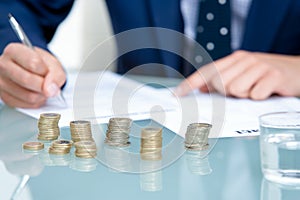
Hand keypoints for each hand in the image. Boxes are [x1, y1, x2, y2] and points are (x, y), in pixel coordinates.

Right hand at [0, 43, 65, 107]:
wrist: (33, 71)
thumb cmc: (41, 64)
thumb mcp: (53, 64)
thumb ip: (56, 75)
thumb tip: (50, 90)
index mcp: (14, 51)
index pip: (33, 63)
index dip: (46, 71)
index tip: (48, 73)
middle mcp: (3, 65)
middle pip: (27, 80)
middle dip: (44, 86)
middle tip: (49, 85)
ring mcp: (2, 82)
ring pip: (27, 96)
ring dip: (42, 96)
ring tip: (43, 89)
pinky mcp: (5, 97)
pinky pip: (25, 105)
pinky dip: (36, 102)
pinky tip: (36, 94)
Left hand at [175, 50, 299, 99]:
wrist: (298, 71)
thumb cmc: (266, 76)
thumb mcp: (244, 75)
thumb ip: (224, 80)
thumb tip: (202, 89)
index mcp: (234, 59)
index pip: (207, 71)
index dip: (190, 83)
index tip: (177, 94)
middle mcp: (244, 59)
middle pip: (219, 82)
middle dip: (227, 92)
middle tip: (243, 90)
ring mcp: (259, 66)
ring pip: (235, 89)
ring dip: (245, 95)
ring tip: (256, 89)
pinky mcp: (273, 75)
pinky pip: (255, 94)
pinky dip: (260, 97)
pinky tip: (266, 91)